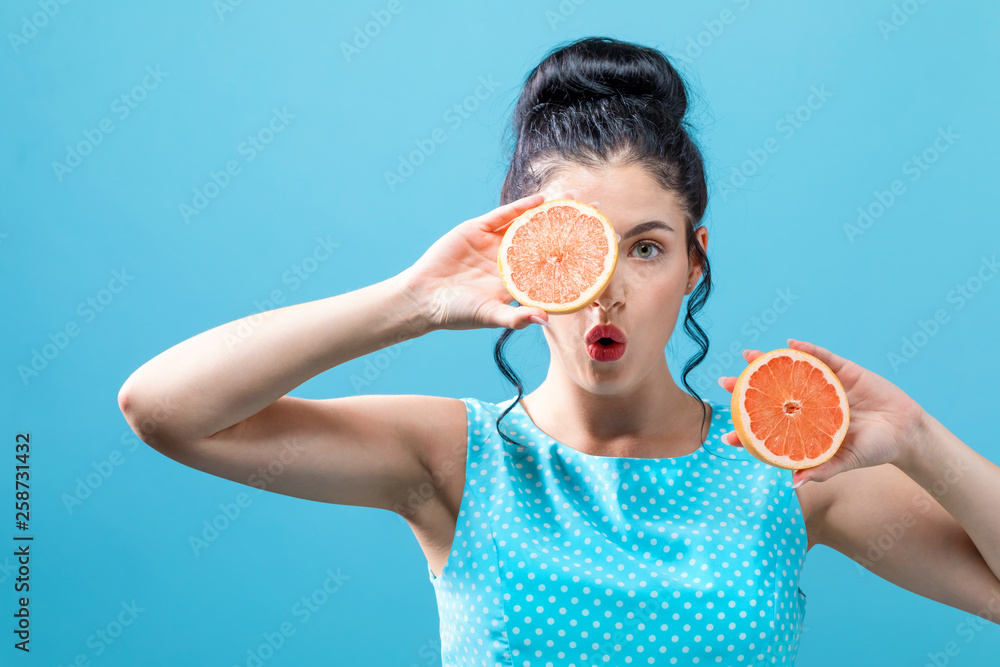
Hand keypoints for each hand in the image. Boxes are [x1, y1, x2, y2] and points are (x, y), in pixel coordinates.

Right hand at [395, 189, 591, 330]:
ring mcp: (494, 242)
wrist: (423, 298)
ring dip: (549, 211)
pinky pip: (503, 215)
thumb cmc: (457, 313)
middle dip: (567, 227)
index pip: (550, 264)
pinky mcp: (477, 229)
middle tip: (593, 214)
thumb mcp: (489, 316)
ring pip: (527, 222)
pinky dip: (521, 207)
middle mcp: (509, 258)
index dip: (571, 256)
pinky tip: (540, 201)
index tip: (595, 249)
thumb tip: (545, 319)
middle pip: (544, 238)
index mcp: (517, 280)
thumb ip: (516, 317)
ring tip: (573, 200)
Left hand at [716, 338, 928, 486]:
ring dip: (768, 361)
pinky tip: (791, 344)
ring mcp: (825, 386)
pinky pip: (823, 356)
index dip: (748, 429)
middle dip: (746, 387)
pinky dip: (807, 349)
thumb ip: (822, 469)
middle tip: (724, 383)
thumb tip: (795, 484)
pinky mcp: (844, 371)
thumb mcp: (846, 462)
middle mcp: (810, 404)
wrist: (907, 433)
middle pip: (771, 393)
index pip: (771, 427)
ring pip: (791, 371)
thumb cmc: (874, 450)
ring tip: (748, 355)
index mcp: (805, 426)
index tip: (725, 434)